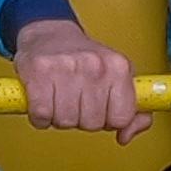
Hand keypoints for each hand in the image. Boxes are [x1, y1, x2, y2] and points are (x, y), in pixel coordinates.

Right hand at [11, 15, 141, 142]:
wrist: (49, 34)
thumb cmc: (83, 59)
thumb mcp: (117, 78)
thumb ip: (131, 111)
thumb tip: (125, 136)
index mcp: (118, 66)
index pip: (121, 118)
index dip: (108, 119)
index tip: (100, 108)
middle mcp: (94, 65)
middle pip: (92, 123)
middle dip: (81, 119)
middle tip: (75, 101)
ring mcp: (66, 67)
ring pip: (66, 121)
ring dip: (59, 117)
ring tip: (59, 98)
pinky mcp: (39, 72)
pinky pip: (42, 115)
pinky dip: (40, 116)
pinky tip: (43, 101)